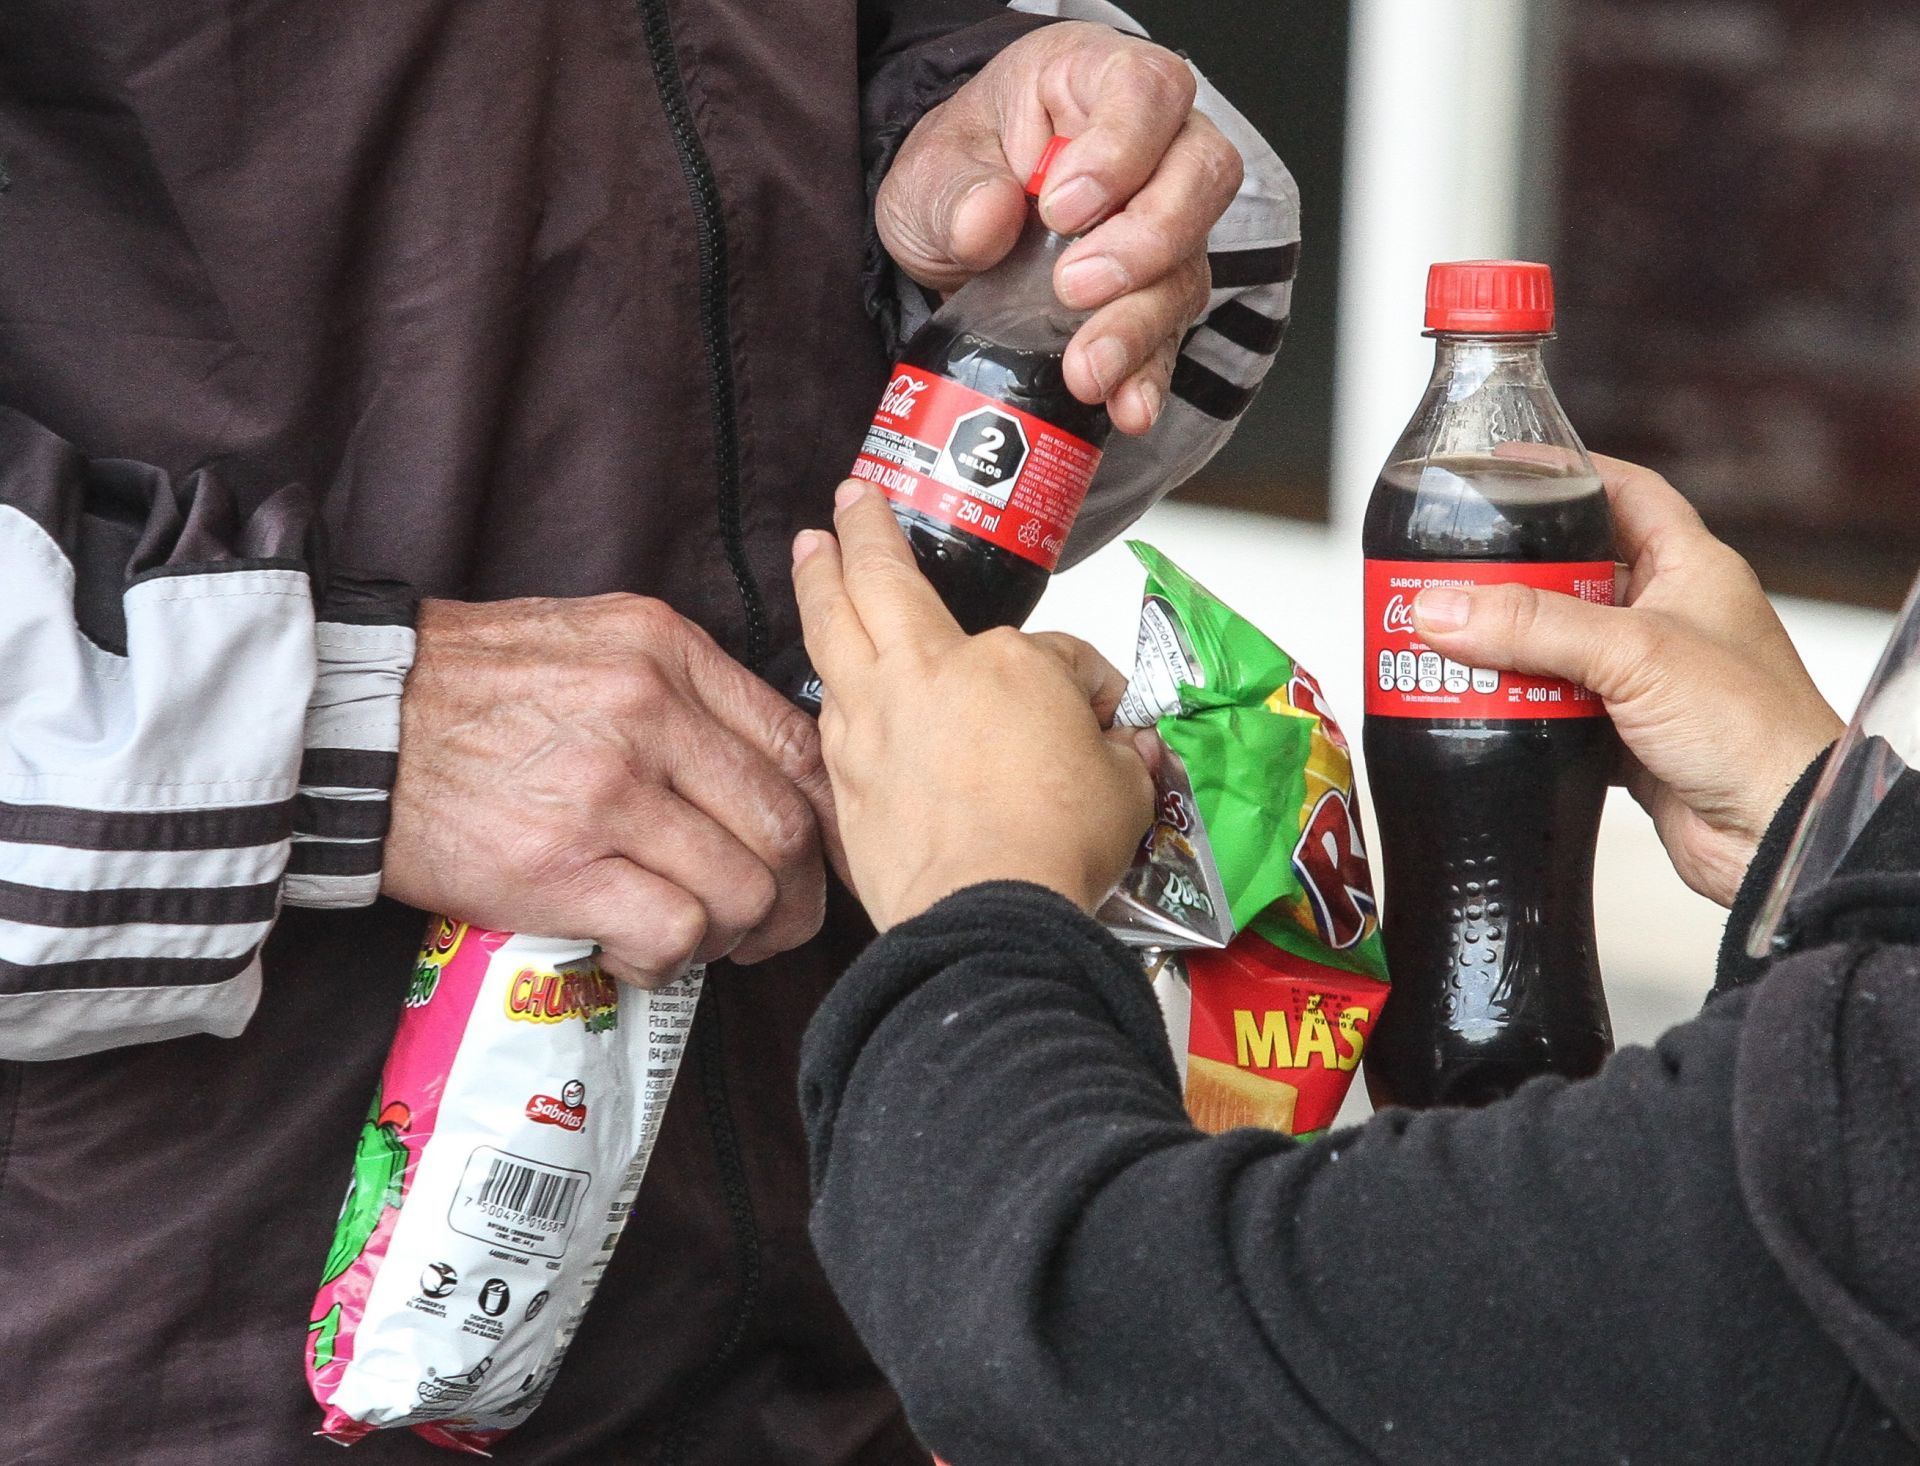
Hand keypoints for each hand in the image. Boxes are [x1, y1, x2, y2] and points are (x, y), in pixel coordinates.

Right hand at [383, 595, 840, 984]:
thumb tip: (762, 771)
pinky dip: (670, 961)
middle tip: (770, 925)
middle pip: (785, 827)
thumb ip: (683, 693)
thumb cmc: (470, 689)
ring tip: (696, 939)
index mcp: (666, 651)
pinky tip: (634, 952)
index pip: (797, 747)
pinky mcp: (558, 865)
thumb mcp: (594, 643)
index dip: (827, 820)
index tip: (819, 860)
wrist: (349, 721)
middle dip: (795, 897)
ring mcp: (606, 791)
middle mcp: (648, 711)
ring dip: (734, 936)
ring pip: (742, 889)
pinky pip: (672, 932)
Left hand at [791, 481, 1155, 929]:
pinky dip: (828, 686)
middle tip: (849, 499)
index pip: (1052, 651)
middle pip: (877, 579)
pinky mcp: (844, 778)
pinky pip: (827, 713)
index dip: (1086, 682)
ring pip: (830, 633)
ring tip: (809, 560)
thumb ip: (1121, 754)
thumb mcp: (1125, 787)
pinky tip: (830, 682)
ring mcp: (871, 723)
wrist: (985, 916)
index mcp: (1006, 663)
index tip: (1100, 715)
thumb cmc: (1053, 847)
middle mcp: (924, 674)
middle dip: (860, 529)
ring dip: (818, 588)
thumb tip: (1126, 749)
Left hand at [876, 21, 1241, 435]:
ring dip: (1140, 326)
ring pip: (1189, 265)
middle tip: (1074, 287)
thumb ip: (952, 191)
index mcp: (1094, 82)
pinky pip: (1171, 336)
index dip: (1119, 149)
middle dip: (1144, 242)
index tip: (1060, 207)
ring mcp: (1166, 224)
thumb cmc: (957, 175)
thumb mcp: (928, 171)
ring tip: (1087, 369)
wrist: (953, 234)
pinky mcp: (1157, 295)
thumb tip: (986, 220)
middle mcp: (1154, 147)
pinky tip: (1126, 405)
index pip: (1147, 91)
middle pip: (1200, 176)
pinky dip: (1148, 376)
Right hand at [1410, 454, 1841, 906]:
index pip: (1626, 492)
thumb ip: (1532, 626)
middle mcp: (1668, 617)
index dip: (1570, 472)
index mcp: (1691, 569)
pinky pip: (1552, 707)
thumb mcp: (1634, 654)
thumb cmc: (1754, 731)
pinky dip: (1516, 707)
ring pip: (1555, 645)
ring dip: (1505, 649)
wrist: (1777, 835)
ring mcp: (1644, 678)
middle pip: (1572, 573)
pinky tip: (1477, 702)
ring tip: (1447, 638)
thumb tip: (1442, 607)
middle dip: (1511, 575)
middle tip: (1451, 570)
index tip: (1507, 468)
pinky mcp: (1622, 735)